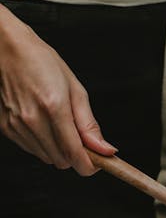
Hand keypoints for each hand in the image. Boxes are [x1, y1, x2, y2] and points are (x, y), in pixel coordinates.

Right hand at [0, 5, 115, 174]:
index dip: (89, 165)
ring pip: (46, 158)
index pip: (74, 153)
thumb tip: (104, 148)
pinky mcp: (6, 128)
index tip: (97, 163)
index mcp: (54, 107)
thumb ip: (89, 123)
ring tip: (59, 125)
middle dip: (75, 155)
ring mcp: (17, 126)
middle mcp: (32, 120)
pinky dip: (42, 143)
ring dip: (58, 150)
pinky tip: (43, 123)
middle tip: (80, 138)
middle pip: (61, 161)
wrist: (10, 52)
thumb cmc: (42, 63)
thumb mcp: (75, 89)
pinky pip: (31, 149)